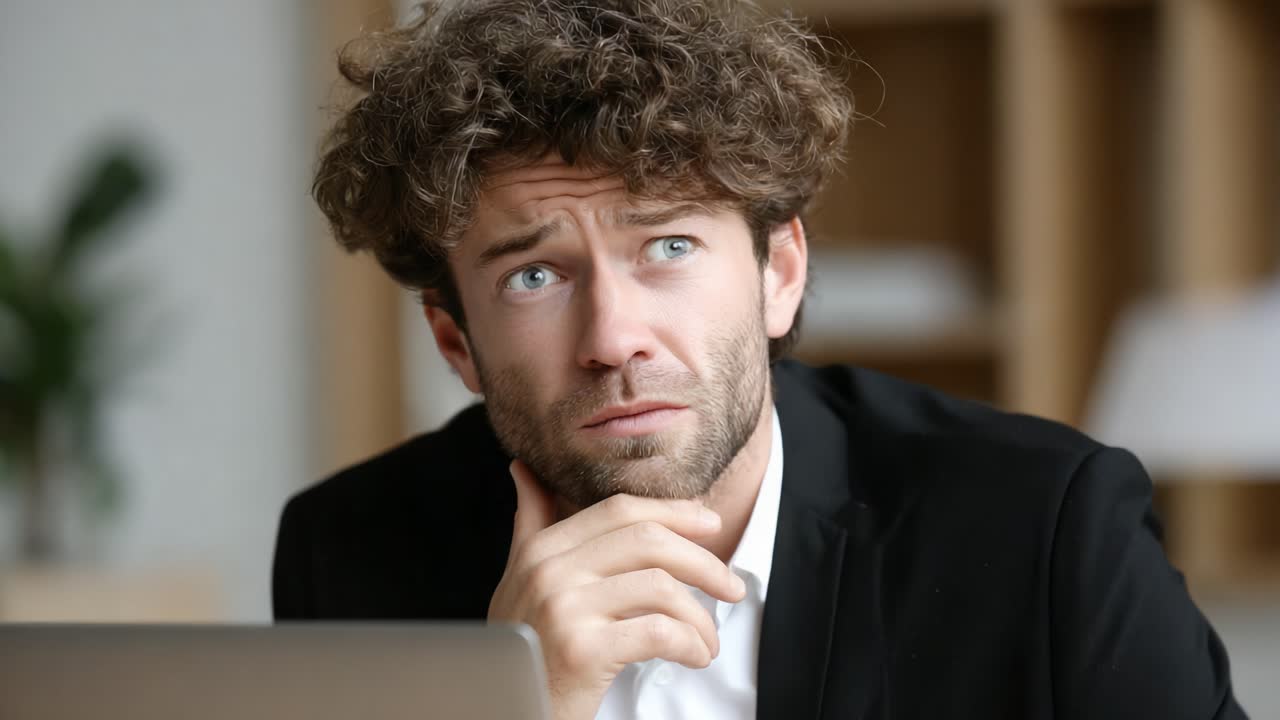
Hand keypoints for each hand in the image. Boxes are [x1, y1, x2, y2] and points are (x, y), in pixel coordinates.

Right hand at [488, 459, 746, 719]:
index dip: (673, 512)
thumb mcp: (519, 581)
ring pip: (661, 587)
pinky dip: (690, 644)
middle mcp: (549, 570)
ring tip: (708, 640)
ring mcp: (563, 608)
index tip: (710, 524)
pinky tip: (695, 655)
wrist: (503, 709)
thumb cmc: (524, 650)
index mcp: (541, 549)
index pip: (620, 510)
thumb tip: (525, 471)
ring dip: (700, 617)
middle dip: (703, 561)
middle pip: (648, 540)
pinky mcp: (581, 650)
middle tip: (731, 585)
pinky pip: (659, 632)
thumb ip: (531, 525)